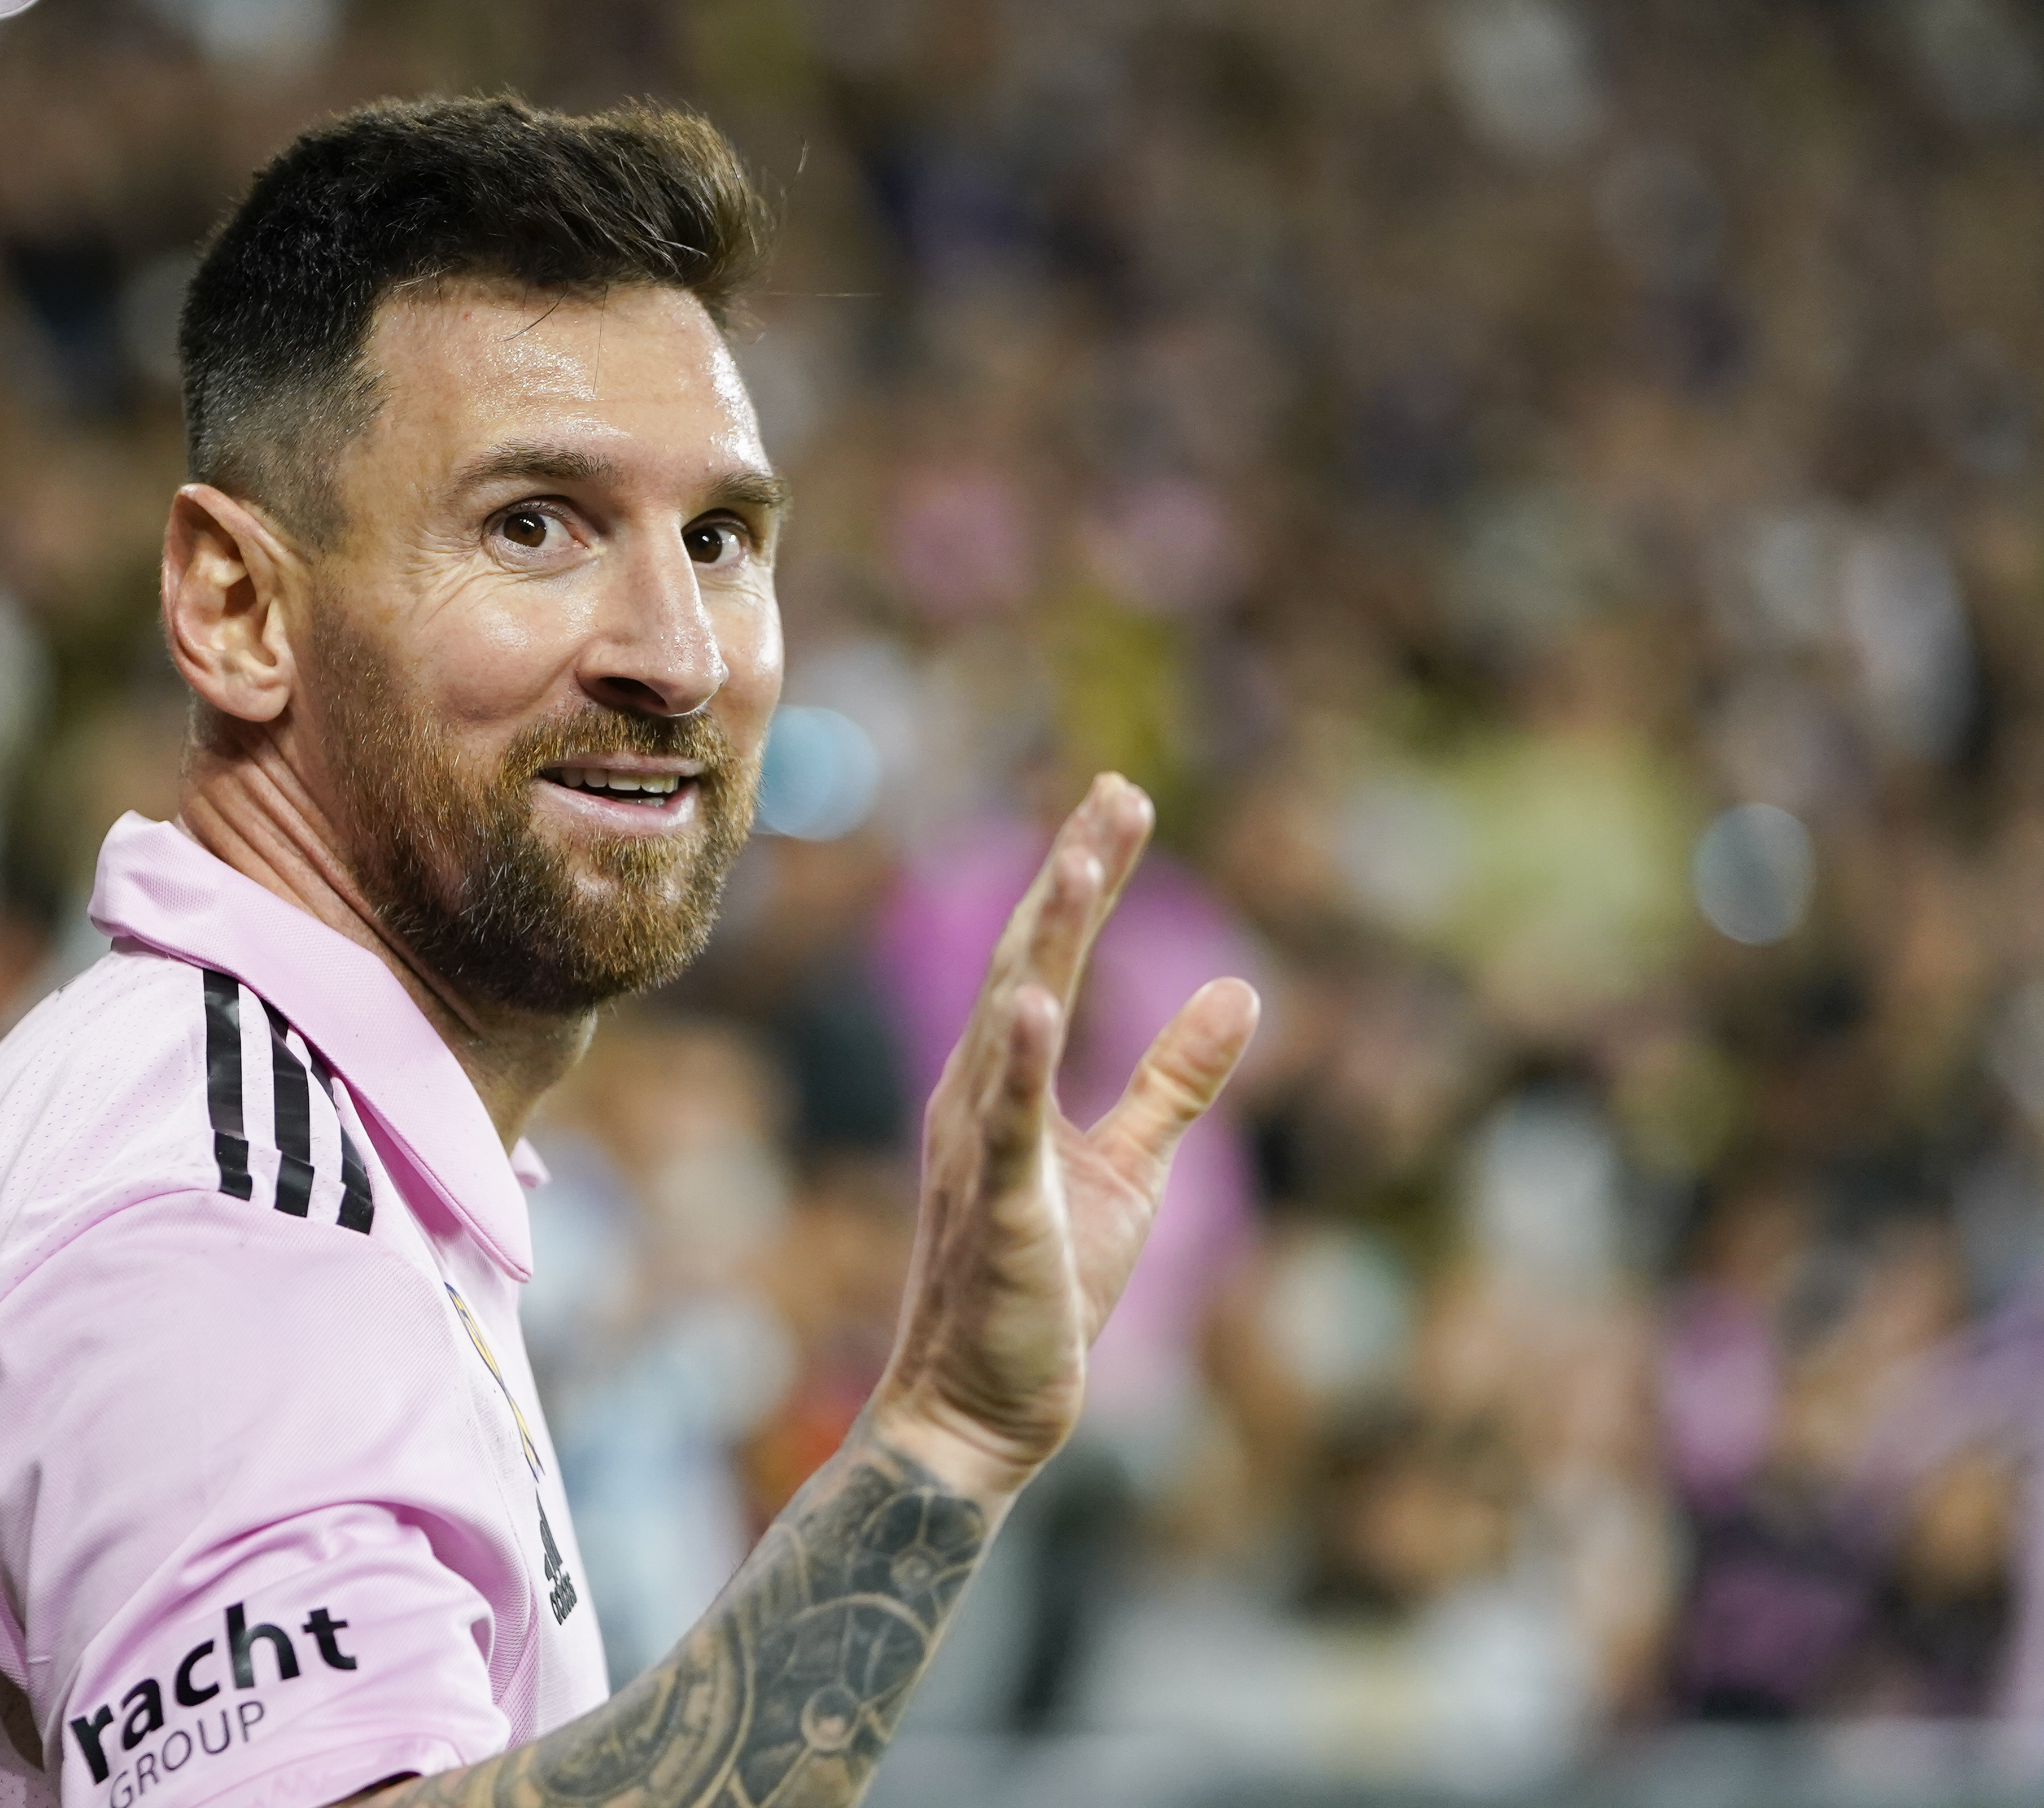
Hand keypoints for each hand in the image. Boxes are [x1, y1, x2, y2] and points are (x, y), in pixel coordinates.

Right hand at [870, 774, 1258, 1501]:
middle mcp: (977, 1097)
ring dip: (1046, 940)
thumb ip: (1175, 1081)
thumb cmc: (1045, 1291)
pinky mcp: (998, 1210)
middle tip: (1119, 791)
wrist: (979, 1410)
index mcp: (1006, 1085)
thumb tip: (1239, 989)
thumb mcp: (1132, 1170)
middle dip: (1074, 875)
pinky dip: (1020, 1060)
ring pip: (1012, 1022)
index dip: (1087, 875)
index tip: (1123, 799)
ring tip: (1083, 861)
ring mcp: (980, 1149)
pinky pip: (1008, 1125)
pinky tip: (1037, 1003)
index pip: (1048, 958)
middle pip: (1027, 962)